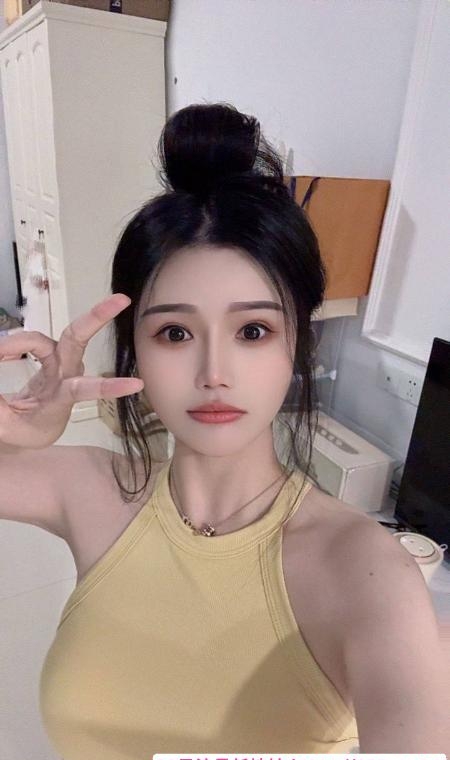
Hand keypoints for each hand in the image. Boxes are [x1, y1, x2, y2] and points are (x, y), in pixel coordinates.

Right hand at [0, 294, 143, 448]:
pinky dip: (14, 343)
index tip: (137, 384)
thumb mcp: (4, 425)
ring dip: (20, 340)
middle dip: (98, 317)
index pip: (84, 390)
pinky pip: (33, 342)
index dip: (108, 387)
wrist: (27, 429)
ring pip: (46, 338)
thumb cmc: (22, 429)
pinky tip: (2, 352)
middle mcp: (65, 377)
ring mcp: (59, 364)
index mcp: (60, 401)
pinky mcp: (50, 357)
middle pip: (78, 340)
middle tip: (122, 298)